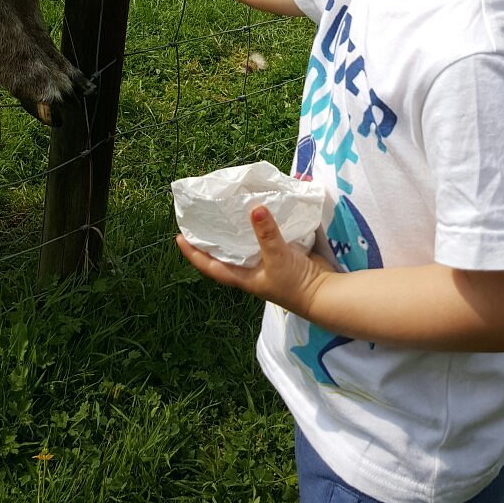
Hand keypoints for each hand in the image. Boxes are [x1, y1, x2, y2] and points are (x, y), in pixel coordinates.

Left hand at [176, 205, 336, 317]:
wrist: (324, 294)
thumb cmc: (295, 284)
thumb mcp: (278, 258)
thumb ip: (267, 234)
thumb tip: (255, 208)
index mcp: (243, 277)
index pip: (211, 266)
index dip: (194, 254)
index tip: (179, 237)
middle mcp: (251, 270)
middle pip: (225, 254)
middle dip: (213, 239)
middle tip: (203, 217)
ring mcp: (266, 263)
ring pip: (245, 245)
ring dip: (237, 231)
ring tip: (227, 209)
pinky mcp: (282, 255)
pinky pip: (264, 239)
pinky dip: (260, 227)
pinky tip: (259, 212)